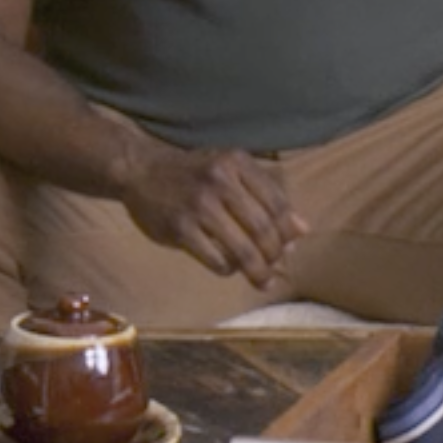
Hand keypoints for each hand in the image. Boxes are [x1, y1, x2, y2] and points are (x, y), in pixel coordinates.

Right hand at [119, 143, 300, 285]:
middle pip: (263, 229)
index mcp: (236, 162)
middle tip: (277, 268)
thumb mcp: (230, 171)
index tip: (289, 247)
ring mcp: (198, 205)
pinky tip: (229, 268)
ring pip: (243, 249)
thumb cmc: (194, 174)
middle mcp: (219, 180)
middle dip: (275, 256)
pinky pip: (217, 259)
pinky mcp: (180, 228)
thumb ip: (265, 194)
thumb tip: (302, 230)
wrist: (140, 171)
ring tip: (263, 280)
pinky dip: (229, 269)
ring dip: (258, 271)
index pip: (277, 203)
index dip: (288, 231)